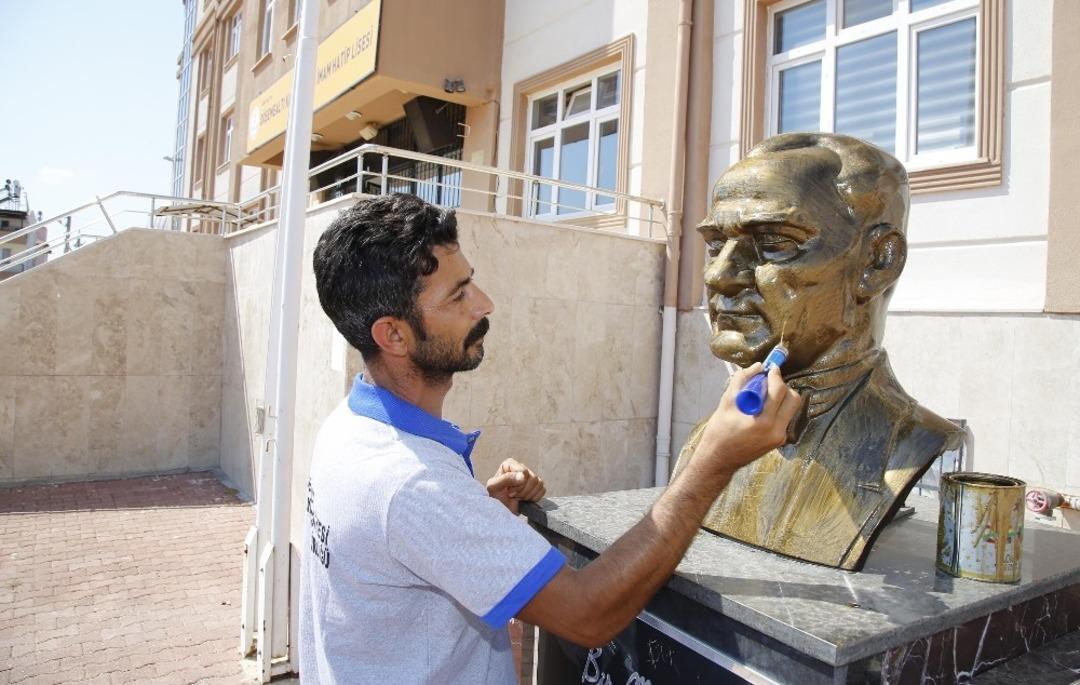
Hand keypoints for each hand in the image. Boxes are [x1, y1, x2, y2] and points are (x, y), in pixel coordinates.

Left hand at [486, 459, 545, 513]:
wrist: (500, 509)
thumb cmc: (494, 497)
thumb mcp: (494, 487)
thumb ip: (506, 478)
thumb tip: (523, 476)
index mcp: (510, 464)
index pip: (523, 471)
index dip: (518, 484)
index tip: (508, 491)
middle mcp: (521, 468)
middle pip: (532, 478)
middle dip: (522, 491)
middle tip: (512, 495)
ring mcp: (530, 477)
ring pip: (538, 483)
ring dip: (527, 495)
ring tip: (517, 497)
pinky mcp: (536, 486)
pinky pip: (542, 490)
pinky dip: (534, 498)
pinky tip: (525, 499)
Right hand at [695, 363, 801, 477]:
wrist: (719, 460)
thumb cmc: (719, 432)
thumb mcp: (726, 404)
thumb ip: (742, 381)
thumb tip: (758, 366)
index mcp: (763, 421)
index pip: (779, 391)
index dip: (776, 375)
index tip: (770, 367)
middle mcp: (776, 430)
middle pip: (793, 398)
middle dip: (782, 386)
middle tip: (767, 382)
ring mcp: (780, 437)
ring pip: (791, 408)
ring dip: (781, 398)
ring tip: (763, 397)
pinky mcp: (779, 440)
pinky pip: (785, 418)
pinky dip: (777, 409)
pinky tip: (761, 410)